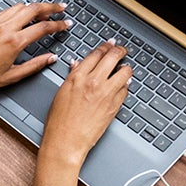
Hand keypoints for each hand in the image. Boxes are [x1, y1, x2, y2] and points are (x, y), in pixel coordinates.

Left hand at [0, 2, 69, 99]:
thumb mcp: (12, 76)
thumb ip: (34, 65)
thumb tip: (50, 59)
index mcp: (14, 42)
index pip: (43, 27)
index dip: (58, 24)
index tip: (65, 24)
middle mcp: (5, 28)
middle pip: (33, 9)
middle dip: (50, 7)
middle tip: (60, 8)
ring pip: (20, 6)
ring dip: (34, 7)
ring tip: (44, 11)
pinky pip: (7, 11)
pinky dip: (19, 10)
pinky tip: (23, 15)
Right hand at [40, 40, 130, 167]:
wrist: (66, 141)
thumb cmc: (59, 121)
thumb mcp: (61, 93)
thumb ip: (72, 76)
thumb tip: (78, 65)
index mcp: (77, 77)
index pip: (96, 53)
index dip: (106, 46)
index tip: (110, 44)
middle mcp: (93, 82)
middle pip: (113, 57)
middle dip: (120, 51)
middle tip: (122, 50)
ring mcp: (106, 94)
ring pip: (125, 71)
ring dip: (126, 67)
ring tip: (125, 68)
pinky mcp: (114, 106)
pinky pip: (125, 89)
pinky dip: (125, 85)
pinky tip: (123, 85)